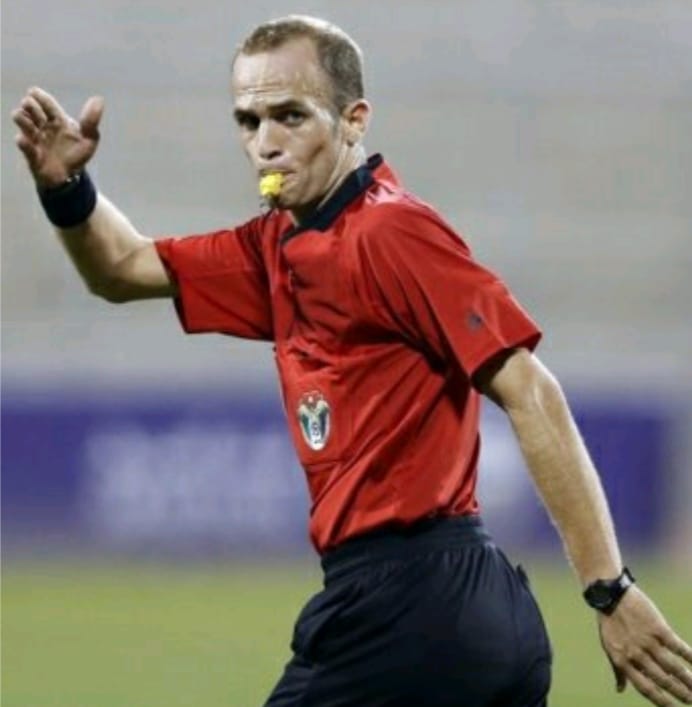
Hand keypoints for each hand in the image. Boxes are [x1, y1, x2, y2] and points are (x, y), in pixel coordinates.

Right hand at [12, 87, 103, 188]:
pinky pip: (25, 147)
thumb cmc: (77, 154)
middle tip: (30, 107)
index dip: (40, 96)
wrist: (70, 177)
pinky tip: (23, 140)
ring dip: (22, 120)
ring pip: (22, 123)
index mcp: (58, 120)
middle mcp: (44, 126)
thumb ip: (91, 120)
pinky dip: (23, 143)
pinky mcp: (32, 154)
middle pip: (31, 109)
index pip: (47, 103)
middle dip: (29, 105)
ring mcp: (36, 139)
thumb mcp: (89, 138)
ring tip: (29, 123)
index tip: (33, 92)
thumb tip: (98, 99)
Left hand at [598, 585, 691, 705]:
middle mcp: (636, 654)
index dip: (661, 701)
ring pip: (673, 667)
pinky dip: (690, 657)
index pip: (646, 688)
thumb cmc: (610, 623)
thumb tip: (620, 690)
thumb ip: (618, 669)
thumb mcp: (609, 647)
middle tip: (690, 700)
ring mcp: (648, 641)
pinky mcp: (658, 628)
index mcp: (623, 661)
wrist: (610, 595)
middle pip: (663, 680)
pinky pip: (678, 647)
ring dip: (688, 680)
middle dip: (680, 693)